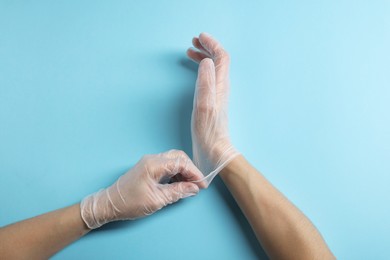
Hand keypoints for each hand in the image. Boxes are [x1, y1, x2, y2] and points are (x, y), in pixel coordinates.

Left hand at [80, 150, 205, 228]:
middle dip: (190, 169)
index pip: (181, 162)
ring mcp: (149, 162)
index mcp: (154, 165)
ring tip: (189, 186)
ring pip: (173, 160)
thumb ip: (177, 192)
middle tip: (197, 184)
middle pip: (178, 157)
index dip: (194, 173)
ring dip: (183, 171)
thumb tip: (193, 188)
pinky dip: (176, 172)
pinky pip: (166, 165)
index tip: (202, 185)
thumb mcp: (157, 200)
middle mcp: (152, 159)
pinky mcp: (148, 167)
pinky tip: (179, 183)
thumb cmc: (130, 203)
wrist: (110, 204)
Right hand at [187, 33, 239, 184]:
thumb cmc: (208, 132)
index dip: (212, 44)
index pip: (221, 57)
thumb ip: (206, 82)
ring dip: (203, 57)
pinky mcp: (212, 102)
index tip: (199, 37)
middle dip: (207, 47)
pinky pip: (208, 79)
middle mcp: (221, 88)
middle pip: (218, 60)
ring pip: (213, 69)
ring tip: (191, 52)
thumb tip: (206, 61)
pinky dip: (201, 70)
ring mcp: (217, 95)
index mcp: (220, 85)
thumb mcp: (204, 105)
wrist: (214, 151)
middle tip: (193, 41)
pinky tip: (194, 72)